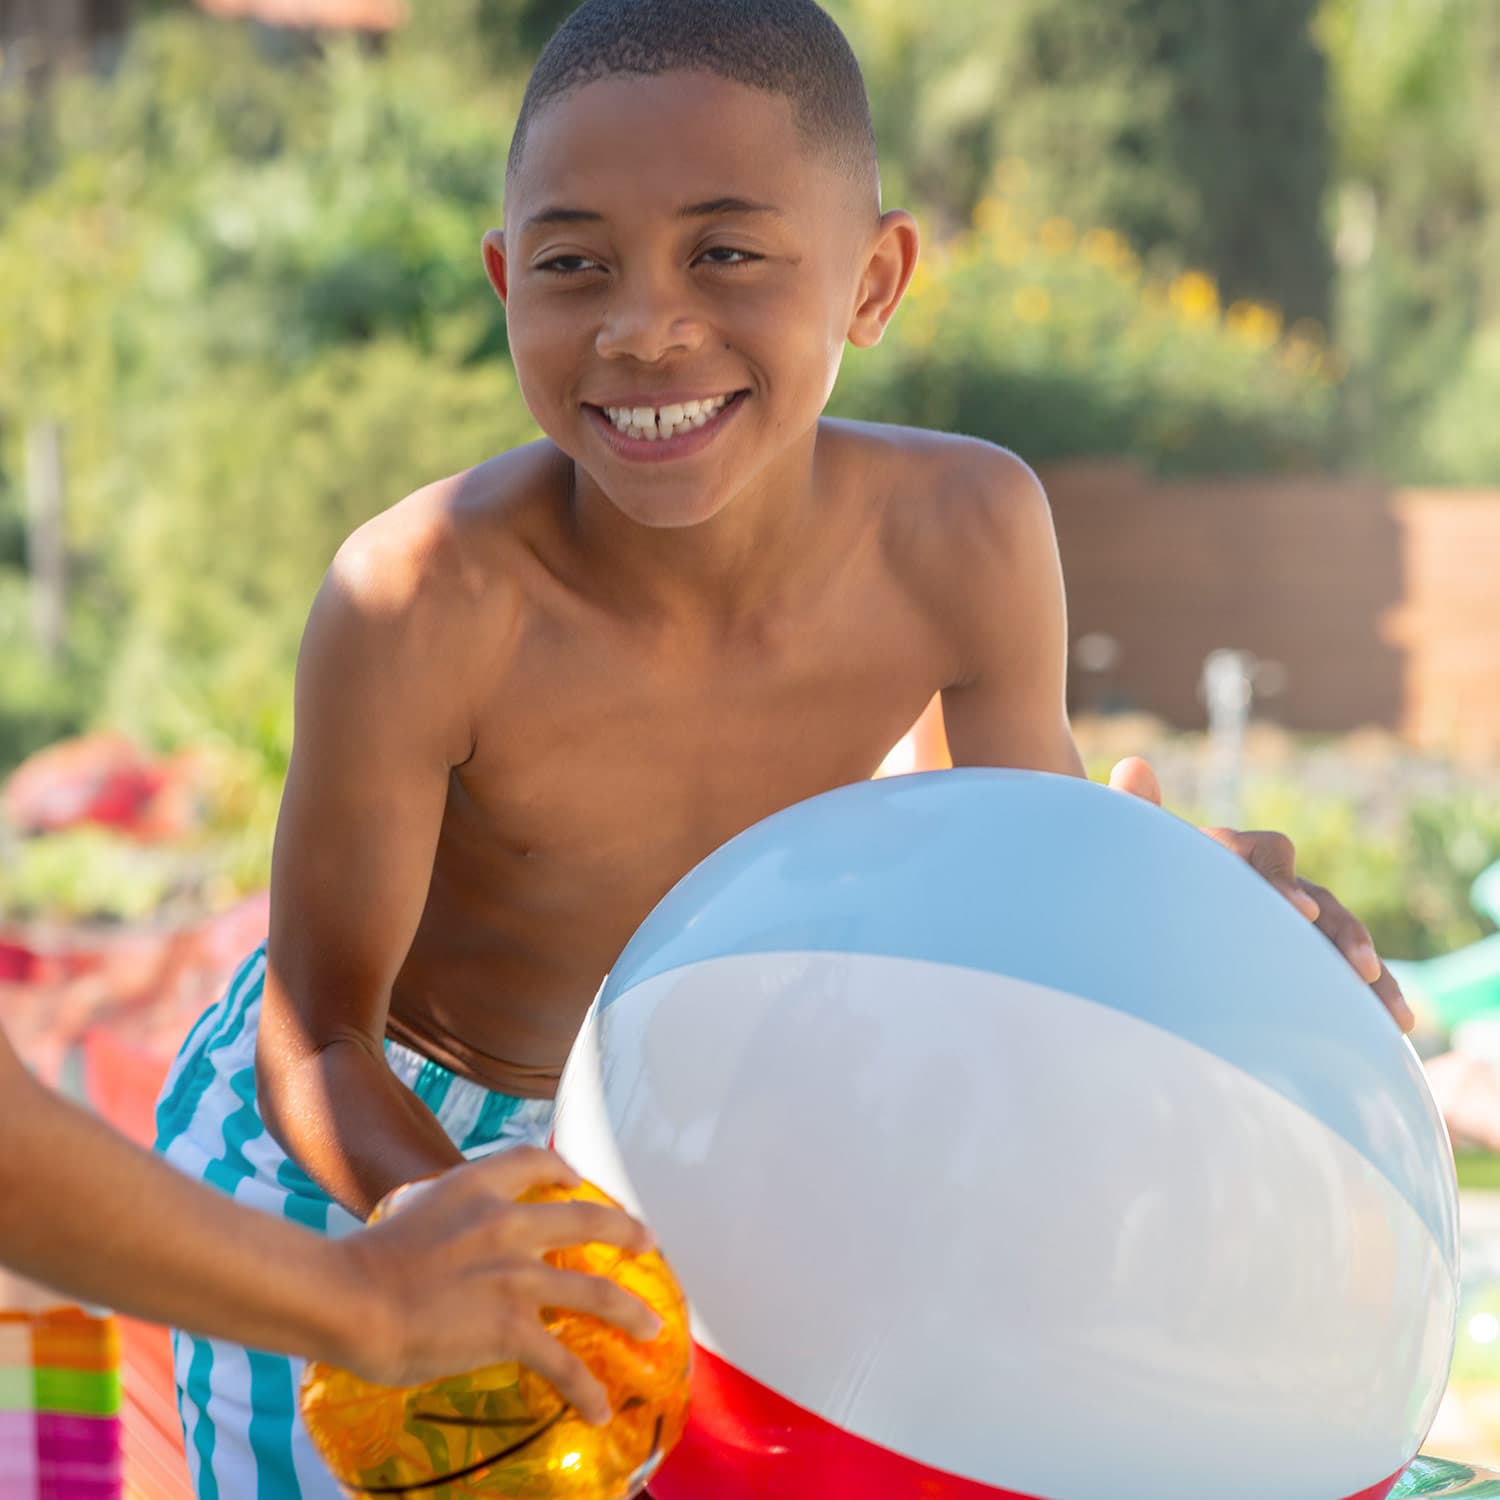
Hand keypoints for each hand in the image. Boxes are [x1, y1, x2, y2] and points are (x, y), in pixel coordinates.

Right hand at [328, 1146, 661, 1421]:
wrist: (349, 1298)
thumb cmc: (363, 1263)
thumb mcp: (414, 1212)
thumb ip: (448, 1218)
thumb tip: (452, 1239)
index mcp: (478, 1187)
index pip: (533, 1161)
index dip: (560, 1169)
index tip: (574, 1180)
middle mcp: (508, 1222)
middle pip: (587, 1218)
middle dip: (626, 1231)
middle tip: (647, 1242)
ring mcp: (515, 1274)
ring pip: (596, 1292)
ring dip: (630, 1312)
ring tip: (652, 1326)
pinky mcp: (511, 1326)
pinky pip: (563, 1363)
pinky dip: (587, 1389)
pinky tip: (600, 1408)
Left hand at [1108, 757, 1413, 1032]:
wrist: (1154, 904)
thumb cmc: (1146, 876)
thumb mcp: (1139, 850)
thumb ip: (1136, 811)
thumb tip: (1132, 766)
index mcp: (1231, 854)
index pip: (1263, 856)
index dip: (1280, 881)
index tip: (1297, 912)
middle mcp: (1270, 882)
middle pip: (1317, 898)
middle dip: (1341, 932)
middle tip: (1359, 967)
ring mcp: (1292, 918)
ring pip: (1339, 934)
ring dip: (1366, 964)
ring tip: (1387, 1002)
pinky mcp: (1304, 951)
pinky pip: (1344, 968)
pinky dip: (1373, 991)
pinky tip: (1396, 1019)